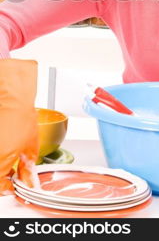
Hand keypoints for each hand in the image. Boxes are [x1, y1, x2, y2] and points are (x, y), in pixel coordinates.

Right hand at [0, 59, 38, 193]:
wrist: (10, 95)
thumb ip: (27, 169)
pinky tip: (3, 144)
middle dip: (2, 177)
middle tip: (12, 170)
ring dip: (0, 165)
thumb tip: (28, 181)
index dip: (8, 188)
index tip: (14, 185)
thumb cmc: (20, 115)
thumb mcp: (30, 147)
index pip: (0, 188)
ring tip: (7, 153)